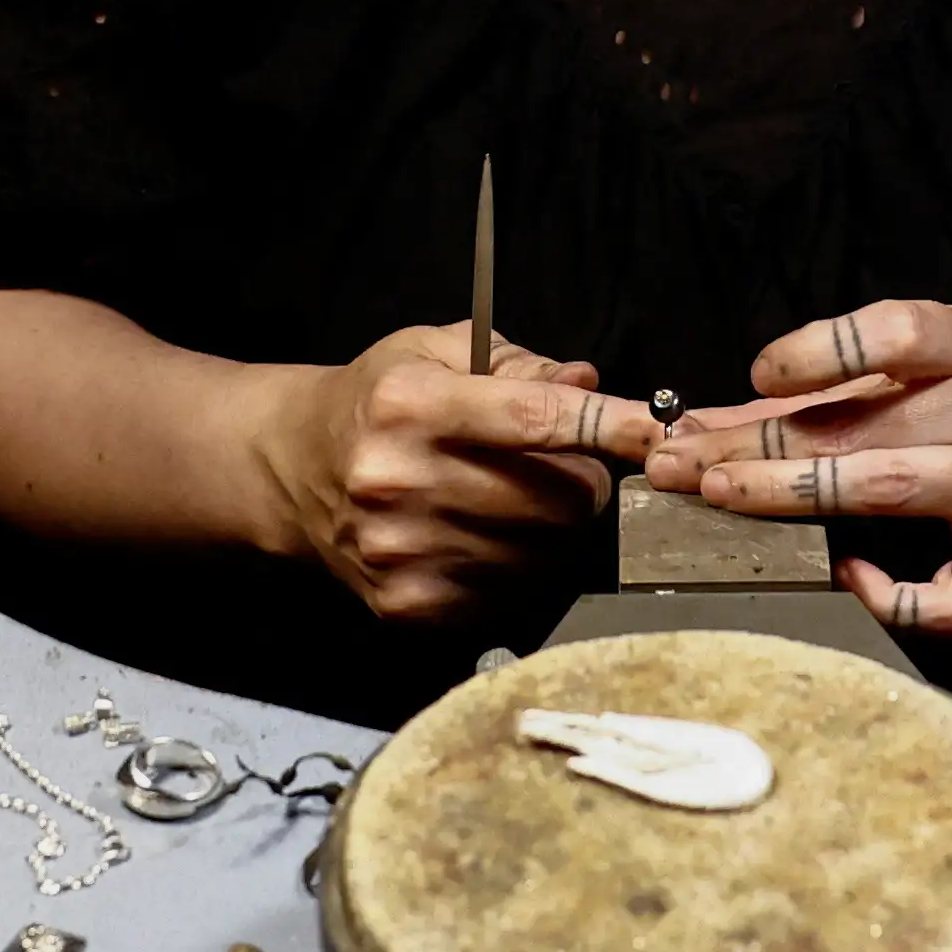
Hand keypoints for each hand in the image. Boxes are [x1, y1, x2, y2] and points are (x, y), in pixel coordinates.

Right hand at [249, 326, 656, 622]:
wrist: (295, 470)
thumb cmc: (379, 402)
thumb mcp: (436, 351)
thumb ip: (519, 363)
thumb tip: (590, 383)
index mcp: (410, 405)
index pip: (534, 419)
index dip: (608, 426)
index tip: (657, 431)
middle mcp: (400, 479)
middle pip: (554, 497)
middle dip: (582, 480)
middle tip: (565, 466)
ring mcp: (402, 548)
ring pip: (542, 551)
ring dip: (555, 529)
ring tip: (520, 501)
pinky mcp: (406, 601)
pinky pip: (510, 593)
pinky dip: (521, 568)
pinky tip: (491, 538)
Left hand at [642, 300, 951, 637]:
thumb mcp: (937, 371)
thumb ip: (832, 390)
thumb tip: (706, 415)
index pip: (898, 330)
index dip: (821, 349)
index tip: (759, 371)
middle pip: (863, 425)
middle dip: (754, 443)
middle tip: (675, 461)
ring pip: (886, 491)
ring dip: (786, 498)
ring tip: (716, 496)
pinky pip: (946, 596)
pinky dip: (887, 594)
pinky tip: (847, 577)